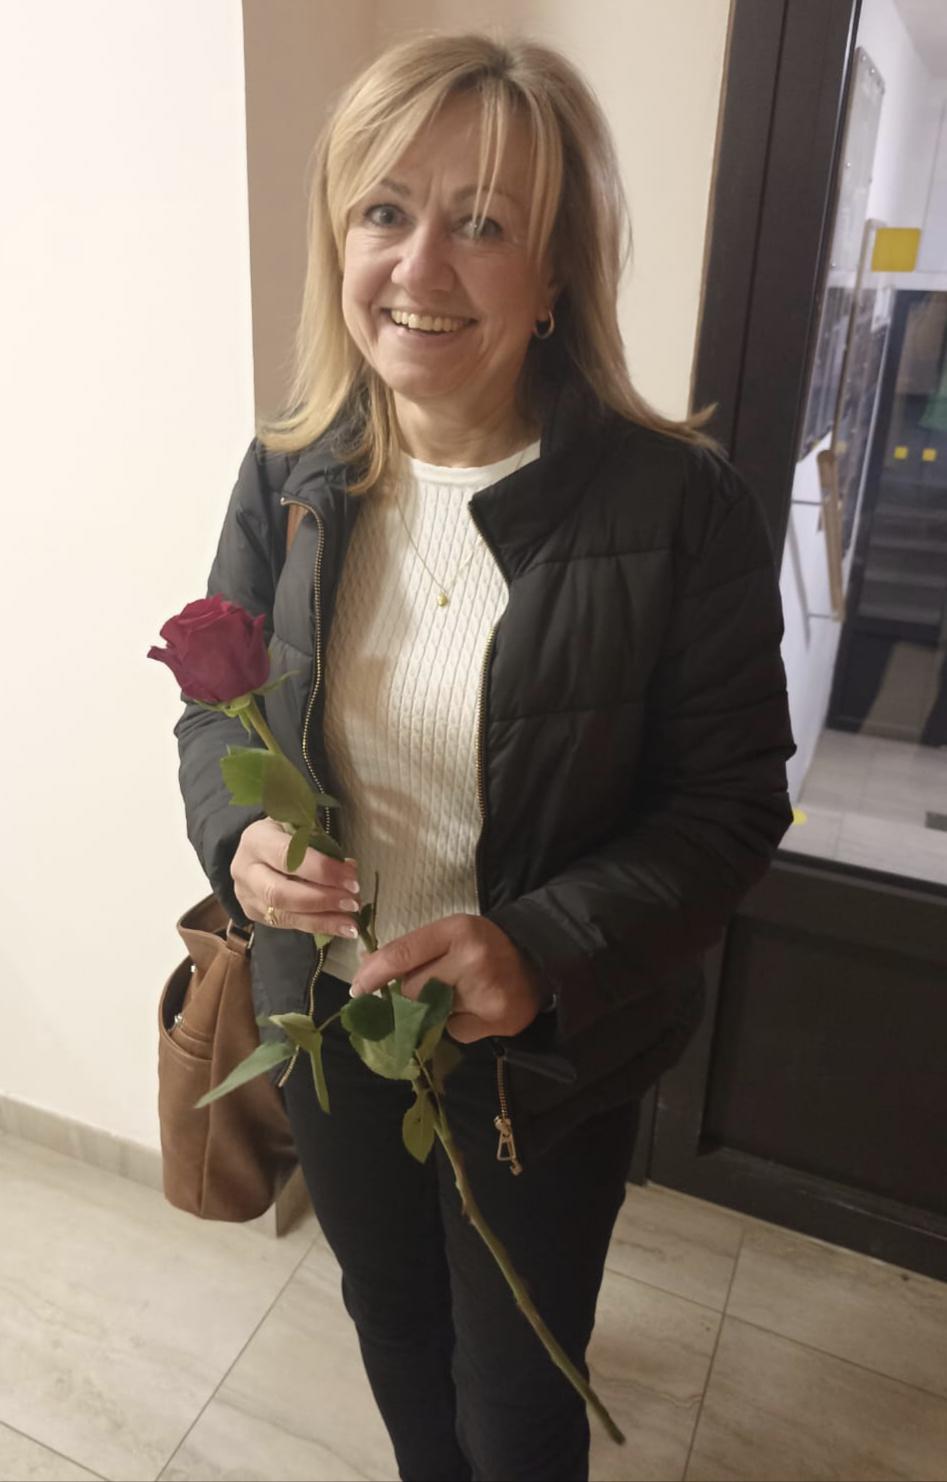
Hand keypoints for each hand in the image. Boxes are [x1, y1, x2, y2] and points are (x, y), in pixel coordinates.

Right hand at [231, 817, 360, 938]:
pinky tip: (341, 928)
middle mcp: (245, 869)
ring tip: (351, 923)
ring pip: (283, 915)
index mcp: (256, 839)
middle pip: (280, 892)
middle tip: (352, 902)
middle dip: (321, 899)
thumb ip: (321, 843)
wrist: (257, 850)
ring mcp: (246, 895)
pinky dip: (318, 927)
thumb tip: (349, 869)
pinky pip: (287, 925)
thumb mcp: (300, 826)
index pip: (287, 857)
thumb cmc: (286, 834)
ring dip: (322, 920)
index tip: (351, 878)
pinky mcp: (254, 914)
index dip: (321, 869)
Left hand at [349, 914, 545, 1042]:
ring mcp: (485, 992)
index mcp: (457, 930)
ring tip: (454, 995)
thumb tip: (366, 971)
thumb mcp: (450, 934)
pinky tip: (473, 1009)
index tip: (356, 989)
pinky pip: (454, 1031)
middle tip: (419, 991)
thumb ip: (412, 950)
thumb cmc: (483, 945)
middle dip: (406, 995)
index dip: (373, 975)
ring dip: (431, 1010)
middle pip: (411, 990)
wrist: (537, 961)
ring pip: (430, 1013)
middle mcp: (472, 959)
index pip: (401, 955)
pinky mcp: (495, 1020)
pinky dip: (456, 1025)